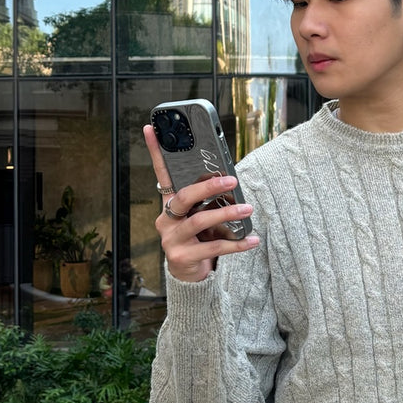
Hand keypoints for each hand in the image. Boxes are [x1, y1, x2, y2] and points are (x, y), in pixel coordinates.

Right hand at [143, 124, 258, 283]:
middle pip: (184, 197)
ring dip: (226, 214)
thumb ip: (206, 200)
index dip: (155, 152)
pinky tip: (251, 240)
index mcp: (169, 204)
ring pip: (199, 221)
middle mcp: (166, 219)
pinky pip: (213, 247)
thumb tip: (229, 179)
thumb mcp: (200, 215)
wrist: (189, 273)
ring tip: (247, 209)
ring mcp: (171, 239)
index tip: (151, 128)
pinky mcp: (182, 257)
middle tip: (231, 180)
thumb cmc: (198, 238)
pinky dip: (236, 244)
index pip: (162, 174)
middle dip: (208, 186)